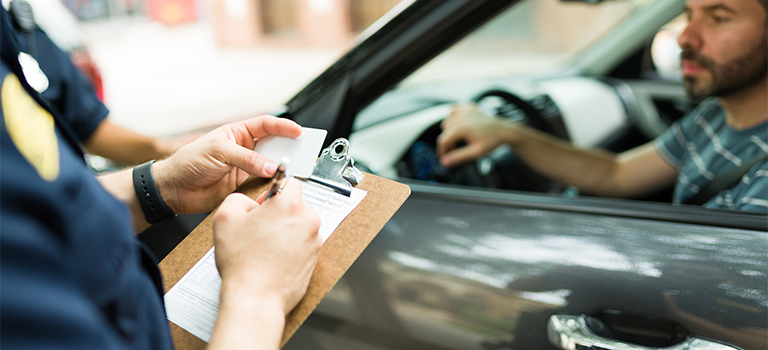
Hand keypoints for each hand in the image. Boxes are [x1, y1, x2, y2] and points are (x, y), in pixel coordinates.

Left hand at [153, 115, 301, 213]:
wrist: (175, 189)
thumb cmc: (189, 162)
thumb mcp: (219, 152)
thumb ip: (246, 159)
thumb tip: (270, 166)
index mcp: (238, 133)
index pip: (266, 125)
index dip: (283, 127)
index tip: (298, 132)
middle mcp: (244, 150)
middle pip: (273, 145)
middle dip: (288, 148)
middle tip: (302, 152)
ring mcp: (245, 168)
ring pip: (270, 166)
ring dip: (280, 168)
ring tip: (292, 170)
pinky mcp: (244, 186)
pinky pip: (263, 184)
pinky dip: (271, 185)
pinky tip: (277, 185)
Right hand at [212, 179, 321, 313]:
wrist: (255, 297)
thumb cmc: (243, 263)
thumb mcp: (225, 218)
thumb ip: (238, 198)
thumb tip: (248, 202)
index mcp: (290, 205)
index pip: (290, 182)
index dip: (273, 191)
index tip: (264, 203)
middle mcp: (308, 221)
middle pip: (296, 205)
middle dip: (279, 212)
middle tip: (260, 227)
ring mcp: (314, 241)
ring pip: (300, 225)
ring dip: (286, 230)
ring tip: (265, 246)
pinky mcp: (315, 259)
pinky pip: (303, 244)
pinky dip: (291, 247)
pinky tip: (273, 258)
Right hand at [436, 103, 515, 167]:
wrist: (503, 130)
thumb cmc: (492, 141)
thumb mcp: (476, 152)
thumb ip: (459, 157)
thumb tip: (445, 162)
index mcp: (461, 128)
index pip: (443, 141)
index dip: (442, 151)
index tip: (445, 158)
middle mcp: (461, 117)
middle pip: (444, 132)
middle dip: (448, 142)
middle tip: (456, 149)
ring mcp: (464, 110)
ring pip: (447, 121)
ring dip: (450, 130)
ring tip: (460, 137)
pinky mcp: (468, 107)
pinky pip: (454, 110)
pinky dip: (454, 117)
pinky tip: (460, 124)